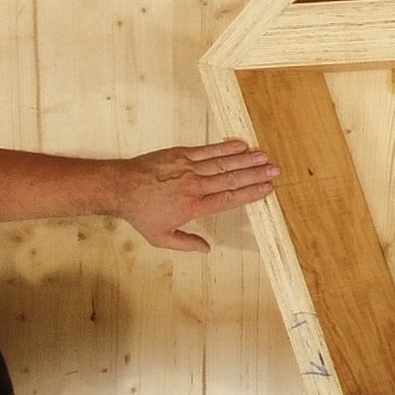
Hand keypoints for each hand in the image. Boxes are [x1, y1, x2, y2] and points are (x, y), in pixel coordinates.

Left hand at [117, 140, 278, 250]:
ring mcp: (188, 168)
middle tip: (275, 171)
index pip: (229, 198)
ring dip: (246, 160)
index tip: (267, 190)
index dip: (250, 193)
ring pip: (223, 163)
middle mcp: (195, 186)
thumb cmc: (140, 214)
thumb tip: (206, 249)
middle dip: (256, 175)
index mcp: (194, 207)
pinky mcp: (180, 155)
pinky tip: (241, 145)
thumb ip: (186, 242)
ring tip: (265, 157)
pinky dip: (225, 148)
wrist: (119, 188)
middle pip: (231, 179)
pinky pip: (207, 150)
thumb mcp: (160, 238)